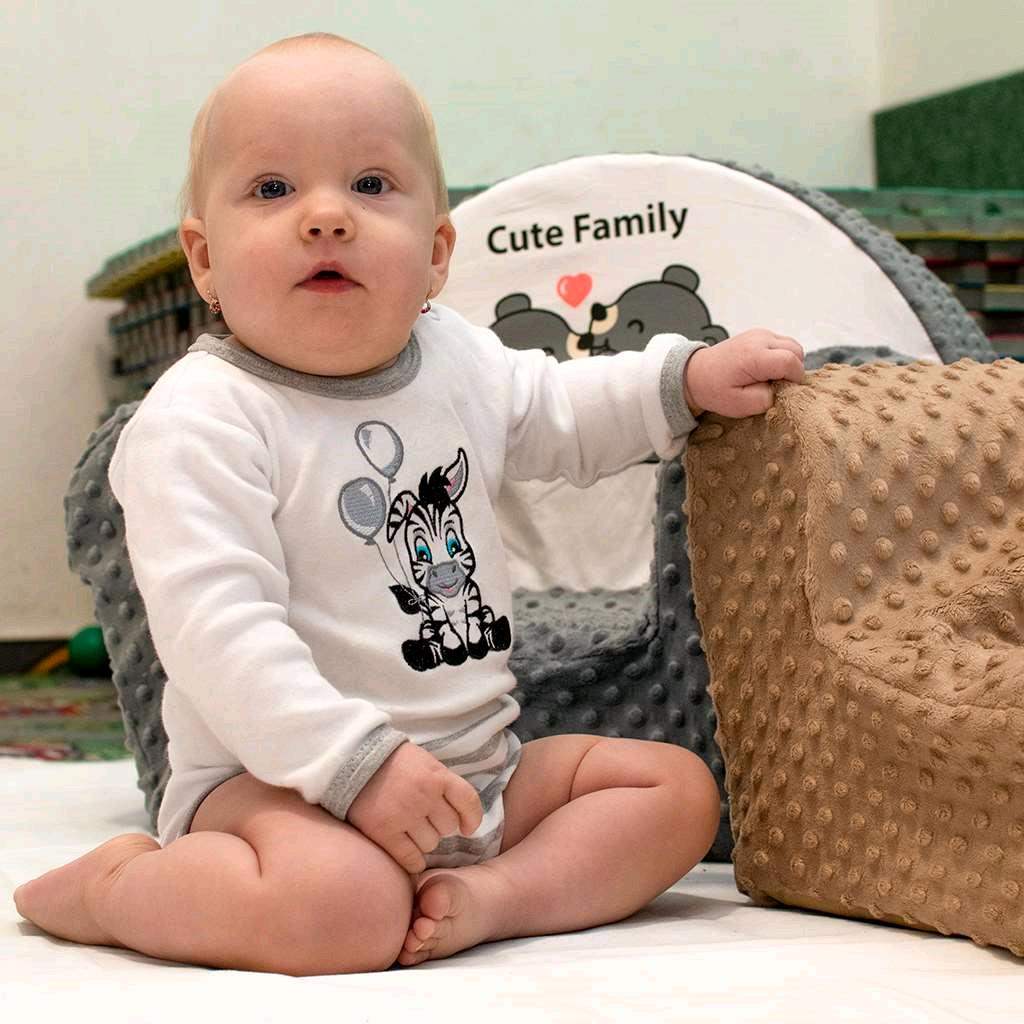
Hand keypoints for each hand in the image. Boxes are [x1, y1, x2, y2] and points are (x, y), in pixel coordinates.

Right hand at [346, 741, 483, 873]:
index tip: (468, 827)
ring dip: (424, 841)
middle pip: (449, 826)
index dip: (472, 818)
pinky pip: (411, 859)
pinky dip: (413, 861)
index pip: (469, 802)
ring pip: (431, 844)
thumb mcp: (424, 762)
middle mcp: (425, 797)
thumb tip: (460, 810)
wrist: (353, 758)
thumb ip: (441, 782)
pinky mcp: (384, 832)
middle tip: (426, 820)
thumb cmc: (392, 760)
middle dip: (440, 826)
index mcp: (437, 776)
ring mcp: (405, 815)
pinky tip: (409, 854)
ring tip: (411, 831)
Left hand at [683, 329, 804, 418]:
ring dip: (787, 363)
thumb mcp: (739, 405)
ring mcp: (760, 333)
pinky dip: (780, 357)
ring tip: (769, 377)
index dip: (794, 379)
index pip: (791, 362)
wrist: (696, 373)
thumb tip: (782, 390)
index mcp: (755, 356)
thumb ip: (766, 399)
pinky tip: (765, 369)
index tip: (784, 391)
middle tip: (776, 385)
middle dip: (792, 370)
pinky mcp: (759, 334)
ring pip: (792, 346)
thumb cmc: (714, 389)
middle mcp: (760, 339)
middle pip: (796, 351)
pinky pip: (782, 344)